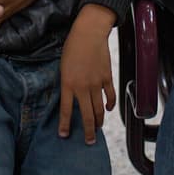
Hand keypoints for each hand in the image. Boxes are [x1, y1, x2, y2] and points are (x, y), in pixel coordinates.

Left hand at [58, 4, 116, 144]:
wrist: (89, 33)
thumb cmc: (72, 47)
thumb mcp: (63, 66)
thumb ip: (67, 83)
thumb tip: (71, 97)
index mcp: (67, 83)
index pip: (65, 110)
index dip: (65, 125)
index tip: (64, 135)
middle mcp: (82, 87)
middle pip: (86, 115)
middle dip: (88, 131)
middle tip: (89, 141)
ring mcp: (96, 83)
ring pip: (99, 109)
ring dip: (99, 121)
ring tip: (98, 129)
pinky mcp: (106, 78)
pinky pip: (109, 96)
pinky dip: (109, 104)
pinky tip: (108, 109)